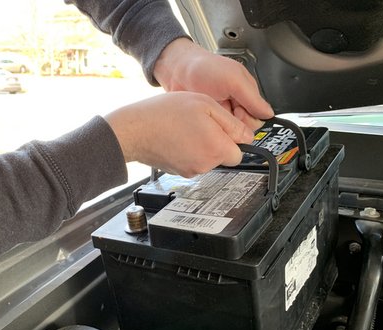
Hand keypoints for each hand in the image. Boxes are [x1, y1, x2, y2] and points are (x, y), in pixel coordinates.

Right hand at [105, 91, 251, 177]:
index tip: (225, 128)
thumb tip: (247, 135)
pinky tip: (177, 136)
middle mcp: (206, 164)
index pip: (240, 152)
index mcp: (216, 148)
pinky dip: (188, 150)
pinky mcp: (178, 172)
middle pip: (223, 156)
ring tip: (186, 127)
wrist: (134, 130)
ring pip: (207, 158)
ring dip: (202, 145)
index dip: (233, 138)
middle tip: (202, 123)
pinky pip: (192, 161)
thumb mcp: (204, 105)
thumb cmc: (165, 114)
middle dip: (218, 141)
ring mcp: (191, 170)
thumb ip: (231, 122)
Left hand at [153, 38, 273, 129]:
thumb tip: (268, 113)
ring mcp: (221, 112)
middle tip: (225, 114)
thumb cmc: (204, 68)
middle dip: (236, 125)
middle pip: (244, 127)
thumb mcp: (233, 79)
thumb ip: (252, 97)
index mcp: (246, 93)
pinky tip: (207, 122)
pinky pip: (216, 132)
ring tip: (213, 116)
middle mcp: (235, 104)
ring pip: (230, 131)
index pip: (257, 116)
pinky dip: (213, 129)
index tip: (238, 114)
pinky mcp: (209, 119)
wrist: (177, 71)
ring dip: (223, 127)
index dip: (249, 119)